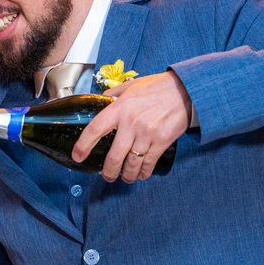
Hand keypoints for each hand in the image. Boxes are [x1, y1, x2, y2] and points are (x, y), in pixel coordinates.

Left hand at [71, 71, 192, 182]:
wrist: (185, 90)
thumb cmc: (157, 87)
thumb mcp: (131, 86)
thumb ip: (114, 94)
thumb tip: (101, 101)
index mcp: (119, 108)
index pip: (95, 129)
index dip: (83, 145)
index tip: (78, 155)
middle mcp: (131, 123)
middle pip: (114, 156)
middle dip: (108, 172)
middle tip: (107, 176)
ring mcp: (147, 134)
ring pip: (132, 164)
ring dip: (127, 175)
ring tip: (125, 178)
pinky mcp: (162, 141)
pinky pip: (149, 163)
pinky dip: (144, 173)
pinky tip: (141, 174)